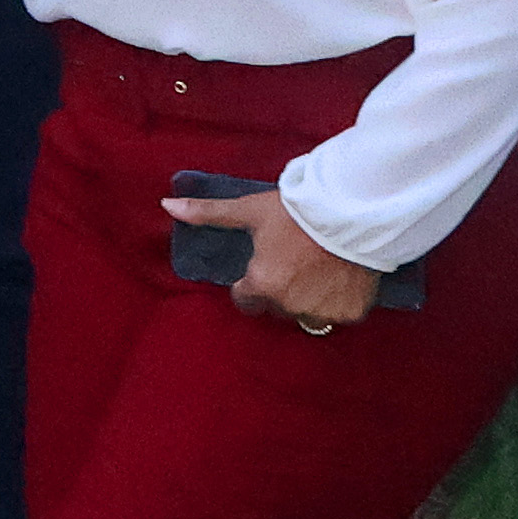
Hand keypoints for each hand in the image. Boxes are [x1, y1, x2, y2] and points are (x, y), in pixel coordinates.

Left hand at [160, 185, 381, 328]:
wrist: (350, 212)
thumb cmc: (294, 211)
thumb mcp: (249, 210)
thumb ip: (208, 213)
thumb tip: (166, 204)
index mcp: (261, 284)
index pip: (245, 299)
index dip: (250, 283)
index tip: (262, 267)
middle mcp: (289, 304)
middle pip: (276, 306)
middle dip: (279, 289)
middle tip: (292, 262)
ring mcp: (322, 312)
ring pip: (307, 313)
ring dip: (308, 298)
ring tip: (317, 269)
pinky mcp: (351, 313)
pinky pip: (337, 314)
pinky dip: (337, 300)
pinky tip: (338, 277)